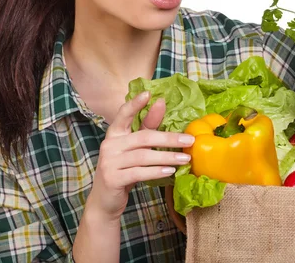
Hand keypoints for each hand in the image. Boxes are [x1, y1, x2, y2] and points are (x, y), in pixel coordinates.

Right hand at [85, 91, 194, 222]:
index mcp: (114, 134)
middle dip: (169, 138)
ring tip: (185, 159)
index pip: (123, 114)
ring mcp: (109, 162)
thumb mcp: (134, 148)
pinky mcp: (112, 178)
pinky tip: (170, 171)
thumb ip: (147, 127)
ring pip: (143, 156)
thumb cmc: (123, 170)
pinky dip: (156, 171)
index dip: (135, 104)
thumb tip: (160, 103)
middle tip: (189, 140)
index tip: (149, 93)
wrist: (105, 201)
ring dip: (167, 157)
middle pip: (143, 137)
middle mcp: (109, 145)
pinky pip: (139, 172)